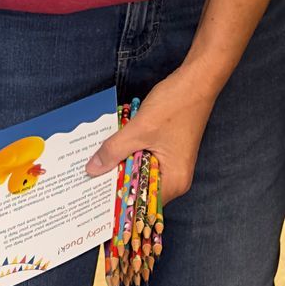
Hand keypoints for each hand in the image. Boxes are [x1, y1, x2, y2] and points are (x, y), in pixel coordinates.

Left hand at [85, 67, 216, 205]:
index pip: (141, 204)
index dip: (117, 205)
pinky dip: (129, 155)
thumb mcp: (139, 130)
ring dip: (121, 167)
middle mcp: (175, 178)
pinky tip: (111, 150)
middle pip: (139, 190)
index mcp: (173, 182)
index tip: (93, 204)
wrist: (197, 80)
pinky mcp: (167, 150)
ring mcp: (172, 164)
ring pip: (139, 173)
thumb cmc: (174, 106)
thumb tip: (92, 170)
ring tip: (94, 167)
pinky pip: (144, 160)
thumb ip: (114, 151)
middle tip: (87, 184)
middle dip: (116, 184)